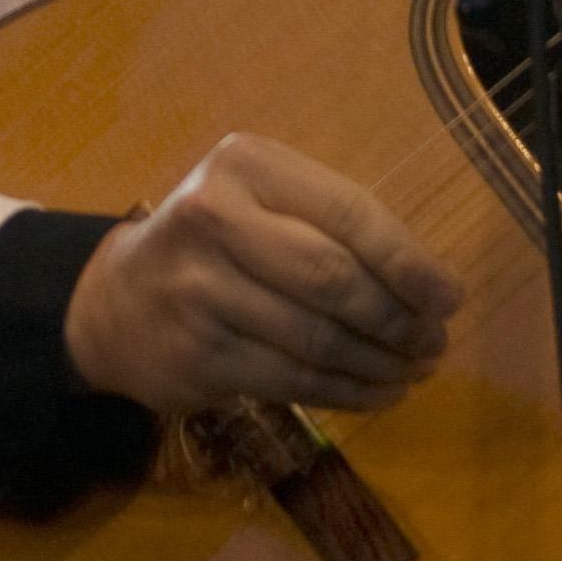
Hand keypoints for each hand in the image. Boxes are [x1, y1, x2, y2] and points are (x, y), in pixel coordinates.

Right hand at [64, 134, 457, 414]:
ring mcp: (199, 291)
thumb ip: (336, 228)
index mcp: (245, 166)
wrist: (112, 303)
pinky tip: (378, 394)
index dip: (409, 261)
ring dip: (381, 363)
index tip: (449, 298)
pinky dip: (348, 392)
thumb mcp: (264, 204)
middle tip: (434, 343)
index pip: (348, 213)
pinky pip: (294, 380)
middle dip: (398, 318)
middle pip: (334, 278)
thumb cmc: (215, 245)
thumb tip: (433, 288)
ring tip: (415, 371)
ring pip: (318, 338)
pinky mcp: (196, 355)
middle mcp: (214, 219)